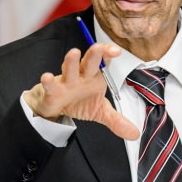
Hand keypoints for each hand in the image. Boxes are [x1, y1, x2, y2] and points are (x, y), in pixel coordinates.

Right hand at [22, 44, 139, 139]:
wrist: (57, 108)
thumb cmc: (79, 102)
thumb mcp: (101, 112)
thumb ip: (117, 121)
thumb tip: (134, 134)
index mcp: (95, 78)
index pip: (103, 62)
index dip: (108, 54)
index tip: (116, 51)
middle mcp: (81, 76)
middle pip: (88, 62)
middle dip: (94, 54)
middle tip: (98, 47)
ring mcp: (66, 82)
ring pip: (69, 69)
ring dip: (71, 61)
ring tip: (74, 53)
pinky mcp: (53, 91)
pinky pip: (50, 85)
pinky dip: (48, 82)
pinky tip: (47, 77)